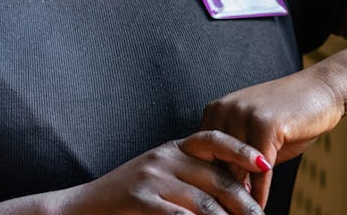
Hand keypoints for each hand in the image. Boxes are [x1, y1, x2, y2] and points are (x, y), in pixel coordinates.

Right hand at [55, 130, 269, 214]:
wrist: (81, 206)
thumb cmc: (126, 197)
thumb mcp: (159, 175)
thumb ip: (189, 175)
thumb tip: (230, 189)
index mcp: (172, 148)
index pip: (214, 140)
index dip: (241, 150)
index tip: (264, 164)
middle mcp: (165, 157)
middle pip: (217, 176)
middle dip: (244, 199)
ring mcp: (152, 178)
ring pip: (204, 200)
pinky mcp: (141, 200)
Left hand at [199, 69, 346, 207]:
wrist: (321, 91)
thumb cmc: (289, 117)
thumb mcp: (255, 136)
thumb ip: (236, 158)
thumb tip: (225, 193)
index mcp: (216, 111)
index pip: (201, 155)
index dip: (208, 182)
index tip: (213, 205)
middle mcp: (223, 110)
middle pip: (215, 164)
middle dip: (223, 192)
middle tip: (227, 213)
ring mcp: (242, 115)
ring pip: (234, 169)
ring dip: (240, 197)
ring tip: (244, 213)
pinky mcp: (264, 124)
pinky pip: (257, 169)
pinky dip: (260, 191)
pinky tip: (260, 205)